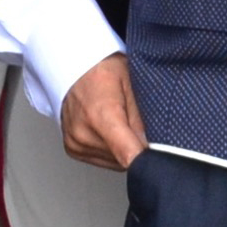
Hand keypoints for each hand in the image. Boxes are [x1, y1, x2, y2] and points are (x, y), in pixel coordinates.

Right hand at [58, 54, 146, 170]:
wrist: (73, 63)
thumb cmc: (102, 68)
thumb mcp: (132, 86)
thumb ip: (143, 120)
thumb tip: (153, 148)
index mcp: (101, 114)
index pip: (128, 155)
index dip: (146, 159)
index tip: (154, 155)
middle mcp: (83, 133)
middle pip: (124, 160)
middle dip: (134, 146)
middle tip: (130, 120)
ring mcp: (75, 142)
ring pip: (114, 163)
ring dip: (121, 149)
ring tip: (116, 120)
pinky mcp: (71, 148)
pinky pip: (101, 160)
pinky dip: (109, 148)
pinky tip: (105, 128)